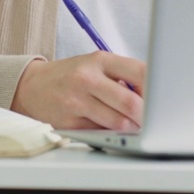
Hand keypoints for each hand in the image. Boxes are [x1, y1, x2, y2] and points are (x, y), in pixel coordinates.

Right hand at [10, 52, 145, 130]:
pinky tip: (109, 127)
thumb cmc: (73, 75)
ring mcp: (76, 101)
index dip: (155, 88)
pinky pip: (100, 133)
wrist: (33, 86)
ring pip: (117, 122)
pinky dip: (111, 133)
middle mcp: (87, 78)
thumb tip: (153, 96)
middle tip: (153, 120)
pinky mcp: (69, 122)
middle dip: (147, 115)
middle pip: (130, 102)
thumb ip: (123, 76)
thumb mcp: (96, 64)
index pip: (139, 71)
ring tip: (133, 125)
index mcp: (100, 60)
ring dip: (131, 128)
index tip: (160, 96)